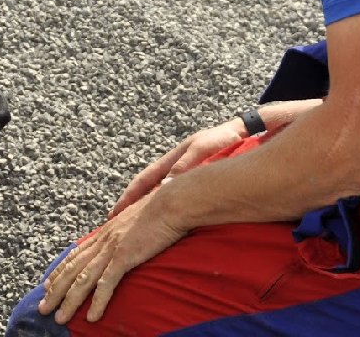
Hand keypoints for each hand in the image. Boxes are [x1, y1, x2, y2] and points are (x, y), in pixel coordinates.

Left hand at [38, 191, 185, 323]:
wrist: (172, 202)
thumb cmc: (161, 207)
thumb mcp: (137, 216)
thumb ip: (125, 227)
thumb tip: (121, 229)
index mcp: (106, 231)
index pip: (76, 254)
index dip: (59, 270)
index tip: (47, 284)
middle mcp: (104, 240)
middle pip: (72, 269)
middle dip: (55, 291)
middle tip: (42, 308)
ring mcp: (112, 248)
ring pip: (83, 279)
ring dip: (69, 301)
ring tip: (59, 318)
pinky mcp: (125, 256)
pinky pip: (107, 283)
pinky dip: (98, 302)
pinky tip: (92, 317)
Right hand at [108, 119, 245, 217]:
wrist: (244, 131)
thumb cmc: (224, 139)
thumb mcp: (202, 149)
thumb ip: (185, 165)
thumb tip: (165, 186)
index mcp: (172, 160)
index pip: (143, 181)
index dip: (128, 198)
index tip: (115, 214)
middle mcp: (174, 167)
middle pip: (146, 190)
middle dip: (131, 208)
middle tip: (117, 227)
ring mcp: (184, 173)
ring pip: (159, 195)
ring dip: (147, 210)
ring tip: (137, 228)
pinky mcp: (197, 180)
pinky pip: (175, 197)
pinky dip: (165, 209)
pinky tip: (167, 221)